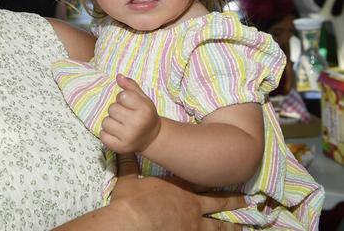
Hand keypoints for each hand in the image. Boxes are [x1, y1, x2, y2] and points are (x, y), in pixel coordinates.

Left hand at [99, 74, 160, 153]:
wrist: (152, 138)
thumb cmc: (145, 114)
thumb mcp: (142, 98)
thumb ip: (130, 86)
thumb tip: (118, 76)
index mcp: (144, 109)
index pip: (121, 96)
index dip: (123, 98)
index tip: (130, 104)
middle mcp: (137, 123)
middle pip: (112, 108)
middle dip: (116, 110)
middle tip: (125, 115)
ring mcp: (128, 137)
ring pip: (105, 122)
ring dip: (110, 122)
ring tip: (121, 125)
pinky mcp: (121, 148)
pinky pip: (103, 135)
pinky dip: (107, 134)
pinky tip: (116, 133)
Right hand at [112, 153, 244, 229]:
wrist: (132, 222)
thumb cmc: (130, 202)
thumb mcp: (127, 180)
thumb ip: (128, 165)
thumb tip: (122, 148)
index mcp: (177, 187)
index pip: (200, 180)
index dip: (213, 178)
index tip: (225, 175)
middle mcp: (190, 204)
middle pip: (217, 201)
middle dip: (233, 200)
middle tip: (248, 200)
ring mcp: (193, 224)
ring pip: (218, 225)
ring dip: (231, 225)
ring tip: (243, 226)